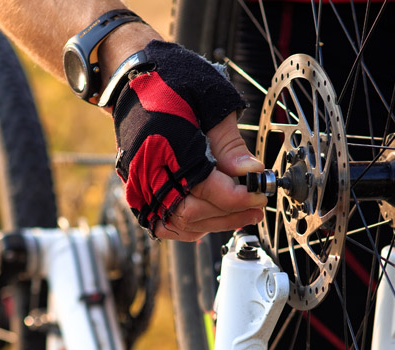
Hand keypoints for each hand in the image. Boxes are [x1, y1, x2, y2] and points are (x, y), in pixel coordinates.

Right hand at [113, 41, 265, 239]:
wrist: (134, 76)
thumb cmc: (172, 79)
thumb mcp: (210, 100)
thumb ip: (229, 143)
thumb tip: (252, 172)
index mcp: (166, 145)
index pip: (207, 188)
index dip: (238, 197)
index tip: (260, 195)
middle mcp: (147, 169)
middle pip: (193, 211)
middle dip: (229, 214)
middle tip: (257, 207)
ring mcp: (138, 182)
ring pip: (179, 222)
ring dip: (213, 223)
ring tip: (241, 215)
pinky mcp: (137, 189)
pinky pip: (163, 222)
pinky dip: (188, 227)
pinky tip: (211, 218)